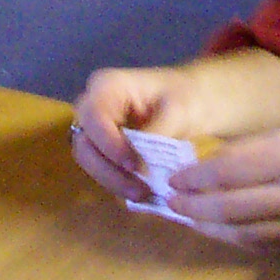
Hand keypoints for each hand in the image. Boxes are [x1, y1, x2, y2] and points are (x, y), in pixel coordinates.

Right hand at [70, 66, 197, 202]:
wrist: (196, 98)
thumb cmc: (187, 95)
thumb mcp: (178, 112)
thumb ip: (156, 134)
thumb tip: (140, 164)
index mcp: (108, 86)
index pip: (94, 117)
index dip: (108, 145)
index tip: (134, 166)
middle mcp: (94, 104)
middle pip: (84, 143)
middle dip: (108, 170)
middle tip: (139, 190)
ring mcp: (96, 126)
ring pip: (89, 159)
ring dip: (112, 180)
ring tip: (143, 194)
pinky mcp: (104, 144)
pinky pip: (101, 165)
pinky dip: (117, 181)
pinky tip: (140, 191)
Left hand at [167, 131, 279, 253]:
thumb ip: (254, 151)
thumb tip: (206, 163)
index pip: (229, 170)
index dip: (196, 178)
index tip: (174, 180)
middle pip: (230, 205)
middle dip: (194, 206)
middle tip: (172, 204)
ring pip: (243, 232)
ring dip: (210, 227)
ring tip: (189, 219)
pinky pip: (264, 247)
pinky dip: (237, 240)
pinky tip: (222, 233)